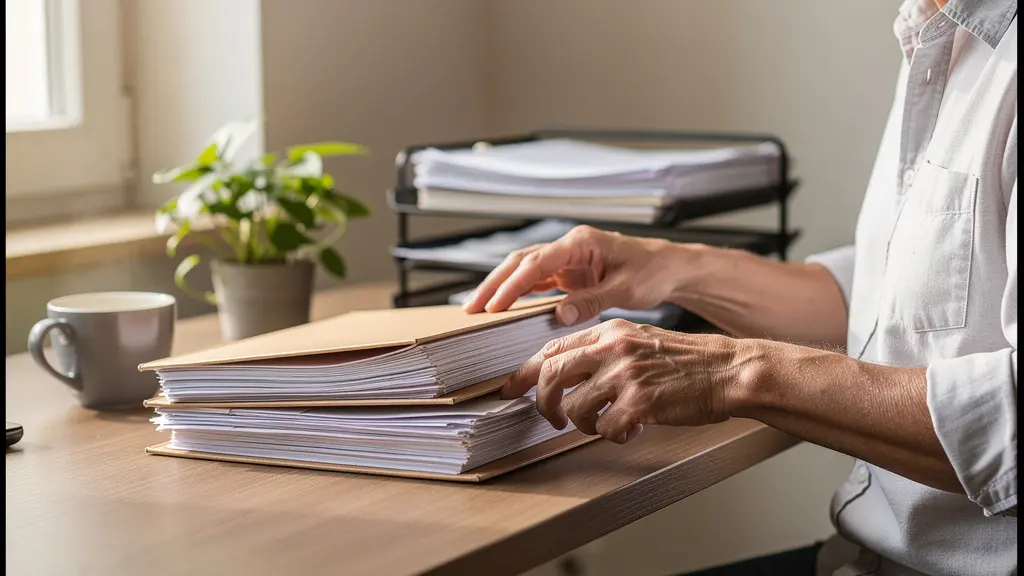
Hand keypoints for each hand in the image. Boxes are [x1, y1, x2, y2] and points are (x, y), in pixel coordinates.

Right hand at [462, 225, 684, 325]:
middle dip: (494, 283)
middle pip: (520, 261)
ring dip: (500, 287)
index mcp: (581, 242)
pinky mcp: (569, 272)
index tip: (493, 305)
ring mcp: (567, 259)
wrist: (668, 267)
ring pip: (523, 270)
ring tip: (477, 308)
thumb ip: (592, 301)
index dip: (512, 285)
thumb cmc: (652, 272)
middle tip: (471, 307)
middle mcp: (569, 246)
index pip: (537, 263)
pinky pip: (536, 281)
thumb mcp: (625, 289)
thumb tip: (559, 315)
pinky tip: (501, 307)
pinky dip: (517, 292)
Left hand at [503, 319, 744, 443]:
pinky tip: (633, 429)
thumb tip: (563, 374)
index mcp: (609, 331)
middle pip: (550, 375)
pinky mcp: (641, 401)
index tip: (510, 389)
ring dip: (586, 425)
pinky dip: (615, 435)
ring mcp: (626, 374)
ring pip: (575, 408)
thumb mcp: (638, 341)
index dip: (525, 372)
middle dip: (543, 403)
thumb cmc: (686, 362)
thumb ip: (602, 351)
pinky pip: (607, 428)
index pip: (551, 349)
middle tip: (552, 419)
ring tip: (608, 424)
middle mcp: (612, 348)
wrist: (728, 370)